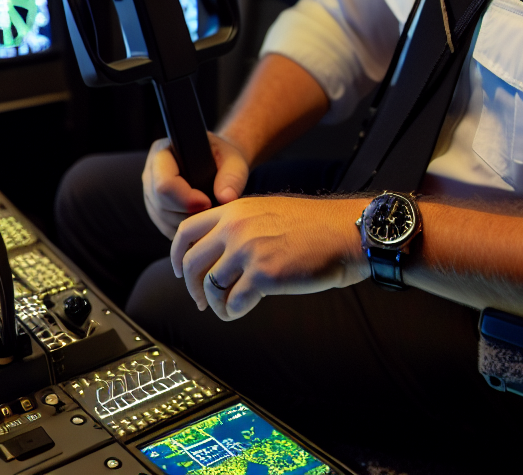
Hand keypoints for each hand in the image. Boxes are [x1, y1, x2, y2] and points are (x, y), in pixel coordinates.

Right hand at [142, 133, 249, 238]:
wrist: (218, 162)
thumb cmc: (224, 158)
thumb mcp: (233, 160)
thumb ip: (232, 176)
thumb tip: (226, 198)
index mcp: (163, 153)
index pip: (164, 184)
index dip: (187, 199)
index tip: (208, 202)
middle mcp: (150, 173)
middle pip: (161, 205)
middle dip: (189, 214)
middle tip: (211, 210)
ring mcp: (149, 192)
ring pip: (162, 219)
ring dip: (187, 224)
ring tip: (208, 215)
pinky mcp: (155, 209)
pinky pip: (164, 227)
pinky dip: (184, 232)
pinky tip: (200, 223)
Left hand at [171, 196, 368, 319]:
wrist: (345, 232)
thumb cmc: (314, 226)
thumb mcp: (268, 211)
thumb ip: (241, 225)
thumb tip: (221, 252)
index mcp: (235, 210)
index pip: (186, 230)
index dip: (178, 255)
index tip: (180, 271)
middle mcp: (236, 228)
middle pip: (192, 263)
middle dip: (192, 287)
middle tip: (201, 300)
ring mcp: (248, 251)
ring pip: (211, 286)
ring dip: (216, 303)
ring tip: (227, 308)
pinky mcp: (264, 275)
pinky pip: (233, 301)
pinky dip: (232, 312)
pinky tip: (240, 311)